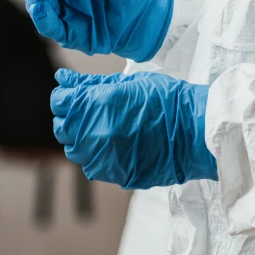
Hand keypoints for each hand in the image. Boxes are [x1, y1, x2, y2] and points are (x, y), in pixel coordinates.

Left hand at [50, 70, 217, 188]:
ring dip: (82, 138)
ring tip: (105, 130)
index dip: (66, 96)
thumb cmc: (167, 101)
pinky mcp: (114, 174)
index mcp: (95, 104)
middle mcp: (93, 132)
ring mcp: (102, 157)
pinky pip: (93, 166)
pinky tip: (115, 146)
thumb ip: (92, 83)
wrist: (195, 130)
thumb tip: (64, 80)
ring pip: (74, 150)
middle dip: (71, 118)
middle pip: (62, 127)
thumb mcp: (129, 82)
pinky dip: (98, 156)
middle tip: (91, 112)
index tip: (76, 95)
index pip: (59, 102)